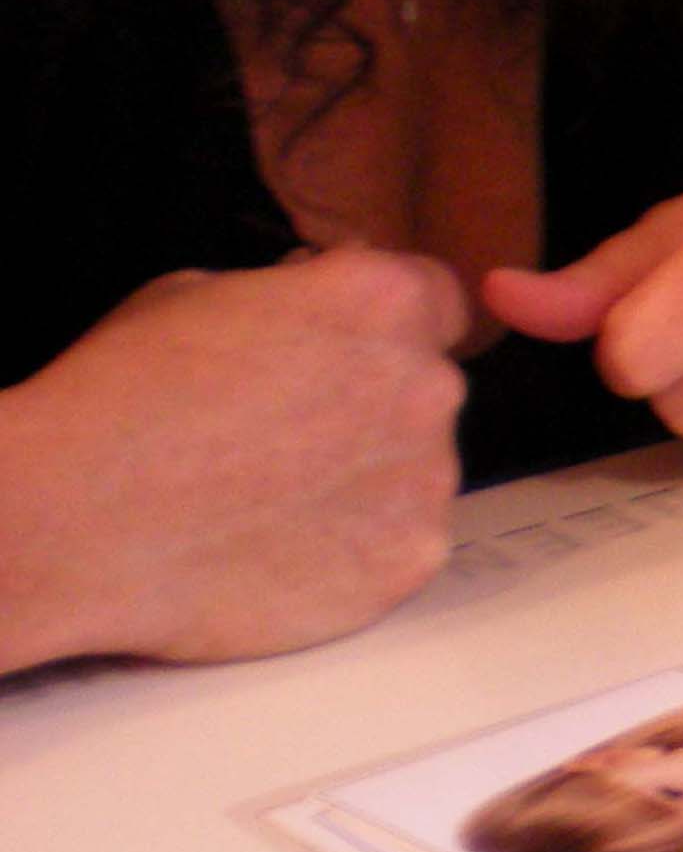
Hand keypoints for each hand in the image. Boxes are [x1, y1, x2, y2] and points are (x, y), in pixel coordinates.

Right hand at [0, 251, 468, 669]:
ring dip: (366, 478)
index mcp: (381, 301)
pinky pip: (403, 541)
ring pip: (417, 469)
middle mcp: (426, 382)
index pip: (438, 300)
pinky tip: (283, 546)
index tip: (351, 351)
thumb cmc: (121, 398)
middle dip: (373, 404)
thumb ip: (294, 296)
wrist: (76, 517)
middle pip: (426, 386)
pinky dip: (358, 547)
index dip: (390, 327)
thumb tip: (319, 298)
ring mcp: (427, 476)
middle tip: (289, 437)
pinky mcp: (411, 557)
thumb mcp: (199, 293)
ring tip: (270, 499)